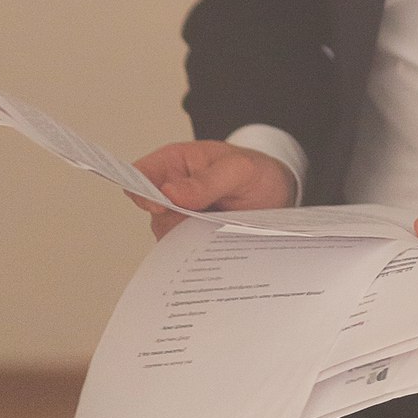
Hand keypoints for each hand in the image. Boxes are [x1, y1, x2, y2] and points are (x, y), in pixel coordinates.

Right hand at [128, 141, 296, 239]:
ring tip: (221, 230)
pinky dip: (196, 255)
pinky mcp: (190, 241)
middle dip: (174, 220)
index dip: (140, 189)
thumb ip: (207, 180)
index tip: (158, 205)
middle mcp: (171, 191)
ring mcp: (179, 218)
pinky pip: (181, 254)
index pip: (141, 173)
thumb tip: (169, 192)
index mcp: (176, 162)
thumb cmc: (256, 173)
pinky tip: (218, 247)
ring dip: (189, 239)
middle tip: (204, 220)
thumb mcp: (240, 170)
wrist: (277, 197)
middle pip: (152, 213)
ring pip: (166, 236)